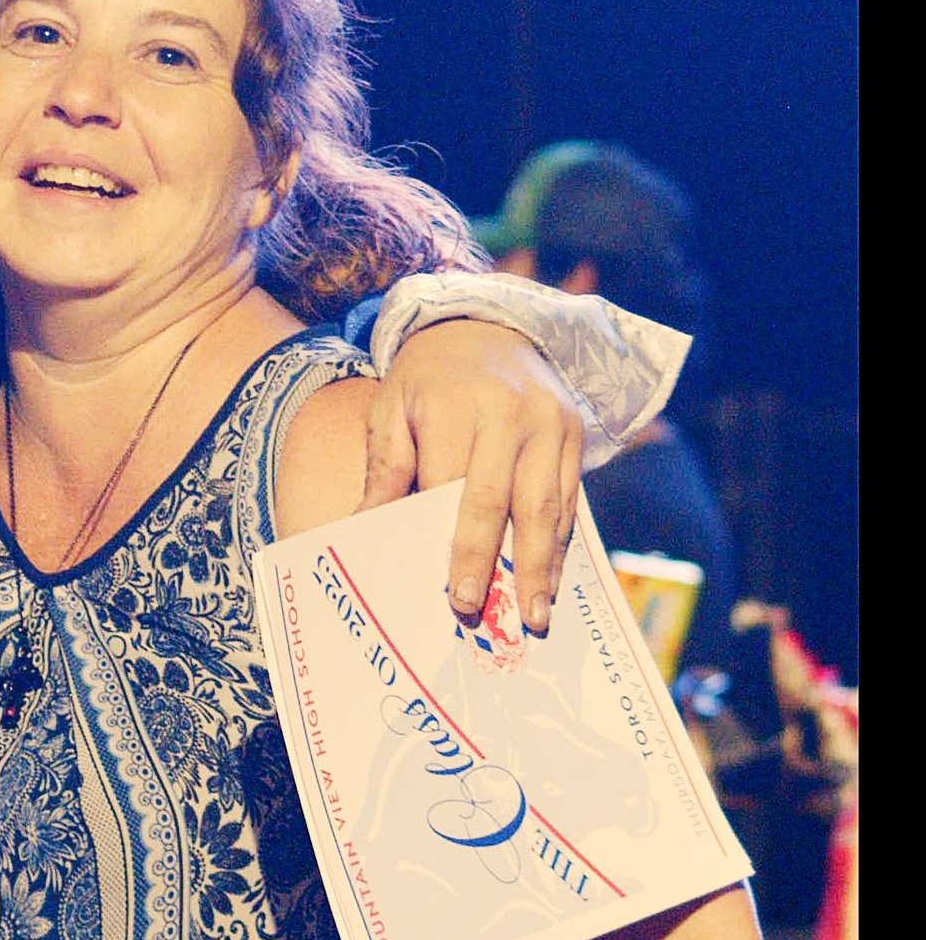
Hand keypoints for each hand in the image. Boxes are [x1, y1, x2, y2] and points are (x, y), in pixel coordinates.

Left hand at [360, 318, 582, 629]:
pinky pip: (569, 496)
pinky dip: (560, 542)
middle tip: (491, 615)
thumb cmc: (427, 377)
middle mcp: (512, 414)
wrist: (485, 324)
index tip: (455, 594)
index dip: (455, 545)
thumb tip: (366, 528)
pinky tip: (551, 579)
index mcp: (459, 406)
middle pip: (505, 503)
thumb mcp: (392, 407)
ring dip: (541, 566)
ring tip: (534, 615)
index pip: (455, 488)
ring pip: (547, 506)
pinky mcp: (574, 431)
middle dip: (498, 564)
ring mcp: (551, 422)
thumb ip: (385, 467)